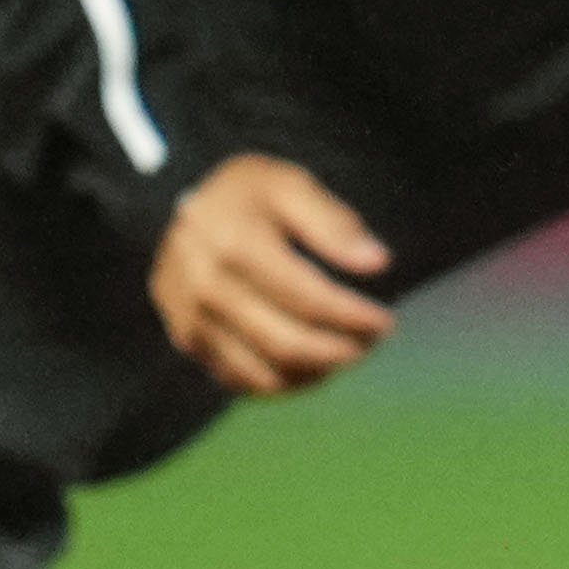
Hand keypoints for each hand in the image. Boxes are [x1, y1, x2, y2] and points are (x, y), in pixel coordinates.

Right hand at [146, 153, 399, 396]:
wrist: (186, 210)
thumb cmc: (248, 196)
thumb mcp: (289, 185)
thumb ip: (333, 223)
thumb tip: (377, 262)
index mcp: (234, 242)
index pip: (306, 298)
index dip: (351, 317)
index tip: (383, 321)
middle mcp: (206, 287)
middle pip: (285, 343)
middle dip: (339, 351)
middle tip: (372, 342)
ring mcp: (192, 318)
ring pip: (264, 373)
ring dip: (316, 372)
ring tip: (348, 353)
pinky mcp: (188, 339)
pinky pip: (241, 380)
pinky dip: (284, 383)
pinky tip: (314, 366)